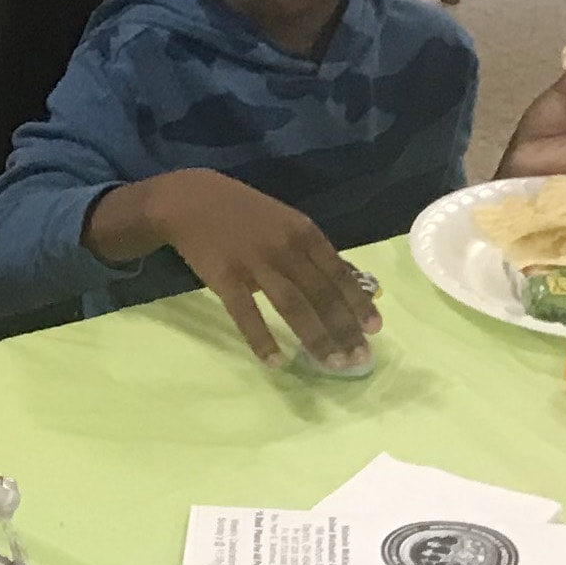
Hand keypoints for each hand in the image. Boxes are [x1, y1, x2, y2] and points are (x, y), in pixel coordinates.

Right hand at [120, 169, 376, 367]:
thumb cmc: (244, 213)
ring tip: (331, 364)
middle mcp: (285, 248)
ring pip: (293, 307)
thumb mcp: (286, 221)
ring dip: (315, 338)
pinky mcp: (225, 278)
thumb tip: (349, 282)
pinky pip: (247, 314)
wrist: (190, 200)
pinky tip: (276, 362)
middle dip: (343, 329)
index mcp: (303, 232)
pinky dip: (262, 339)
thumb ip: (313, 251)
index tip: (375, 330)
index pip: (338, 273)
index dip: (358, 303)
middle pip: (321, 294)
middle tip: (358, 359)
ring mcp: (254, 263)